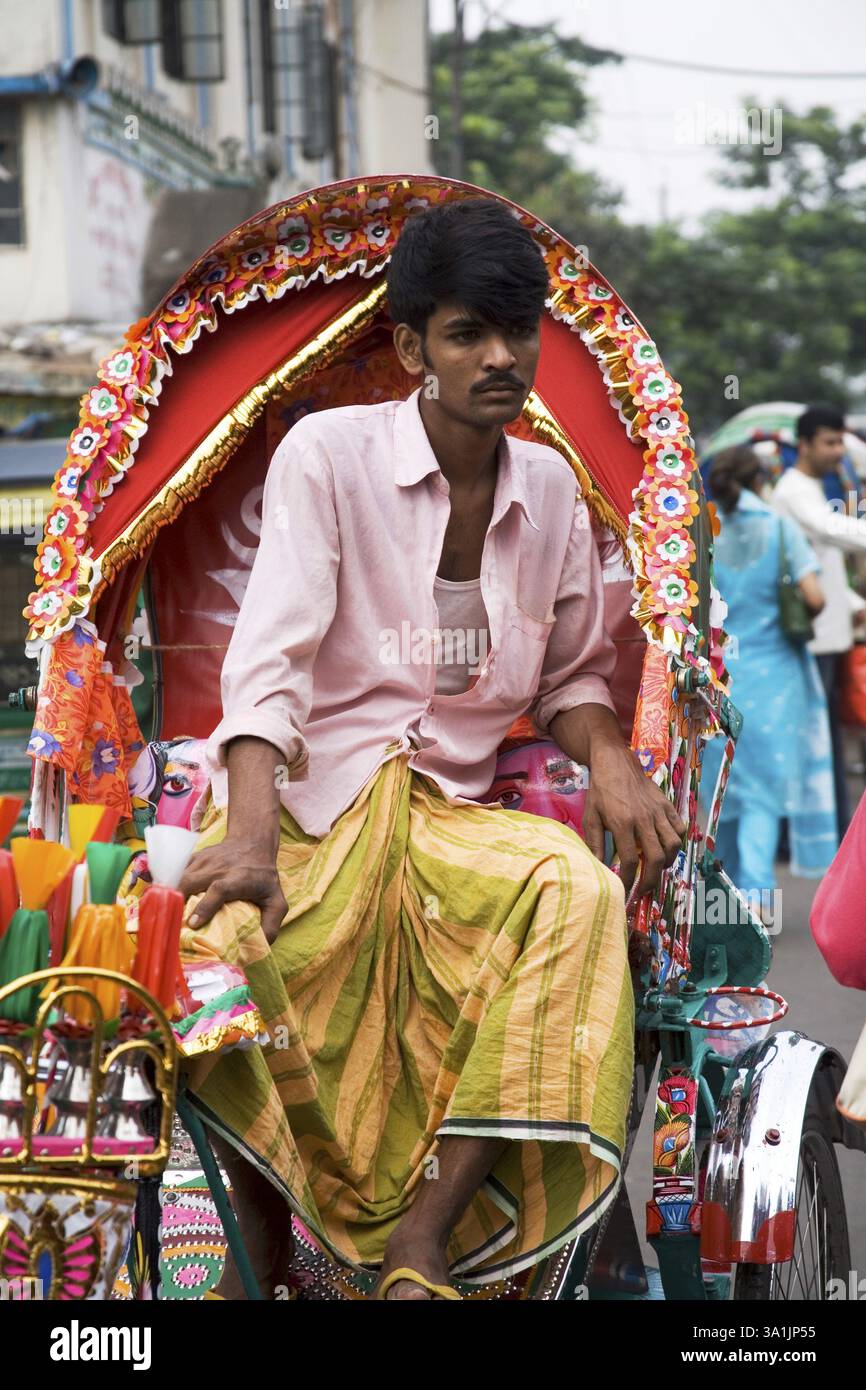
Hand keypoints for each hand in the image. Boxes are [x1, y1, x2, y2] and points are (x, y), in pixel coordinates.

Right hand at [179, 838, 287, 944]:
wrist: (252, 843)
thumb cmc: (264, 877)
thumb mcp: (277, 901)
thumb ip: (272, 924)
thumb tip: (258, 946)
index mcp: (240, 879)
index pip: (219, 890)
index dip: (205, 906)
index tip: (193, 923)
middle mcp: (219, 868)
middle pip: (191, 881)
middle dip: (178, 902)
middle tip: (173, 925)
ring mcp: (205, 861)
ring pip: (180, 877)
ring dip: (173, 897)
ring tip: (169, 916)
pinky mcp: (195, 858)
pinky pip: (177, 874)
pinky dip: (171, 887)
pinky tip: (171, 902)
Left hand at [582, 743, 685, 897]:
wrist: (615, 762)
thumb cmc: (600, 791)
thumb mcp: (591, 817)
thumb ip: (594, 844)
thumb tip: (596, 869)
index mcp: (622, 822)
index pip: (631, 860)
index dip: (629, 880)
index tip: (625, 890)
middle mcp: (644, 819)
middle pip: (656, 858)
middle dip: (651, 880)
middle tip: (644, 890)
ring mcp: (658, 812)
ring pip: (672, 845)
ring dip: (666, 863)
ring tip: (655, 870)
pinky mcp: (666, 805)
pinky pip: (679, 829)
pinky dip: (677, 843)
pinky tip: (666, 849)